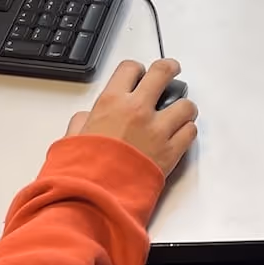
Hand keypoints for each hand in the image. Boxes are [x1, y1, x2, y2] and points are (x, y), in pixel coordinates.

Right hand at [66, 60, 198, 177]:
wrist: (94, 196)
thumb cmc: (82, 169)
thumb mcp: (73, 137)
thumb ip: (83, 121)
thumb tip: (88, 118)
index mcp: (111, 101)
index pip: (131, 68)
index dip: (137, 70)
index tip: (141, 74)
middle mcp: (137, 109)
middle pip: (163, 72)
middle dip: (170, 69)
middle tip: (172, 71)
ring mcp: (157, 129)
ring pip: (185, 104)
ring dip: (183, 108)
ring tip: (178, 113)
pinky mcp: (171, 151)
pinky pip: (190, 131)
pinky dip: (186, 131)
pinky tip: (178, 135)